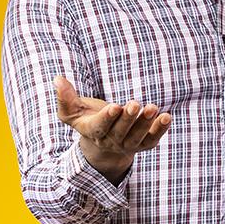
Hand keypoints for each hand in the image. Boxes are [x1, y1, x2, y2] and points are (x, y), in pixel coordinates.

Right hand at [54, 75, 171, 179]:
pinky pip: (152, 139)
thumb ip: (65, 97)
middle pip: (120, 132)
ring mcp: (128, 144)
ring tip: (153, 108)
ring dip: (146, 123)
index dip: (107, 118)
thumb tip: (57, 79)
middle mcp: (111, 141)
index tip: (114, 106)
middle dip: (128, 118)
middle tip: (135, 103)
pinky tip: (167, 117)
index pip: (100, 127)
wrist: (103, 141)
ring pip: (137, 137)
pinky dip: (160, 129)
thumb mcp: (72, 111)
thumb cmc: (87, 119)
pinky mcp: (143, 144)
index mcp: (93, 132)